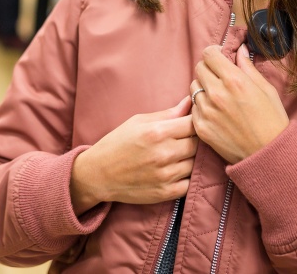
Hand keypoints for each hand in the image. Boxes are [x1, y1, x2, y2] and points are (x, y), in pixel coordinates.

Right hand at [70, 97, 196, 214]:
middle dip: (195, 139)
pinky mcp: (166, 193)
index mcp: (156, 132)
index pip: (192, 123)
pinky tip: (176, 170)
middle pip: (197, 144)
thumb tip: (189, 102)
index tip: (190, 123)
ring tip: (179, 154)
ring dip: (191, 158)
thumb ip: (167, 114)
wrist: (98, 174)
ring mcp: (165, 175)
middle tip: (186, 139)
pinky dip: (187, 176)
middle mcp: (163, 154)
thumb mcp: (138, 122)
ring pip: (195, 163)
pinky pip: (189, 183)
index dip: (195, 121)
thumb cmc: (117, 143)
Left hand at [190, 45, 288, 164]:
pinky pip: (194, 107)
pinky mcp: (200, 127)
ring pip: (193, 87)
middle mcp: (216, 93)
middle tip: (220, 77)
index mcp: (234, 80)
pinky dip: (202, 106)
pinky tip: (216, 112)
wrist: (267, 155)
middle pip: (199, 68)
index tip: (219, 58)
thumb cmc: (272, 121)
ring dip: (203, 87)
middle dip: (209, 69)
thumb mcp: (266, 89)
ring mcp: (206, 111)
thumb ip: (248, 67)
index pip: (209, 54)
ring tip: (219, 97)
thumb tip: (240, 49)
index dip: (214, 53)